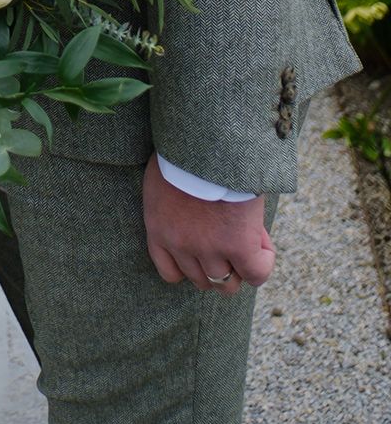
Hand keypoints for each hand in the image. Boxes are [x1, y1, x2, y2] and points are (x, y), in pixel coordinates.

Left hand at [142, 153, 274, 293]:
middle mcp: (180, 244)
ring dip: (240, 267)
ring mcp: (208, 248)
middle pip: (201, 279)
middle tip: (232, 243)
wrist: (205, 141)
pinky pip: (255, 273)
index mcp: (158, 229)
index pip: (169, 271)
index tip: (204, 253)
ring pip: (226, 282)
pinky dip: (263, 263)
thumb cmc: (184, 150)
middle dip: (219, 266)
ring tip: (250, 242)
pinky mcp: (237, 245)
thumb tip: (188, 208)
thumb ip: (172, 203)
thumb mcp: (165, 178)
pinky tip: (264, 246)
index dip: (191, 267)